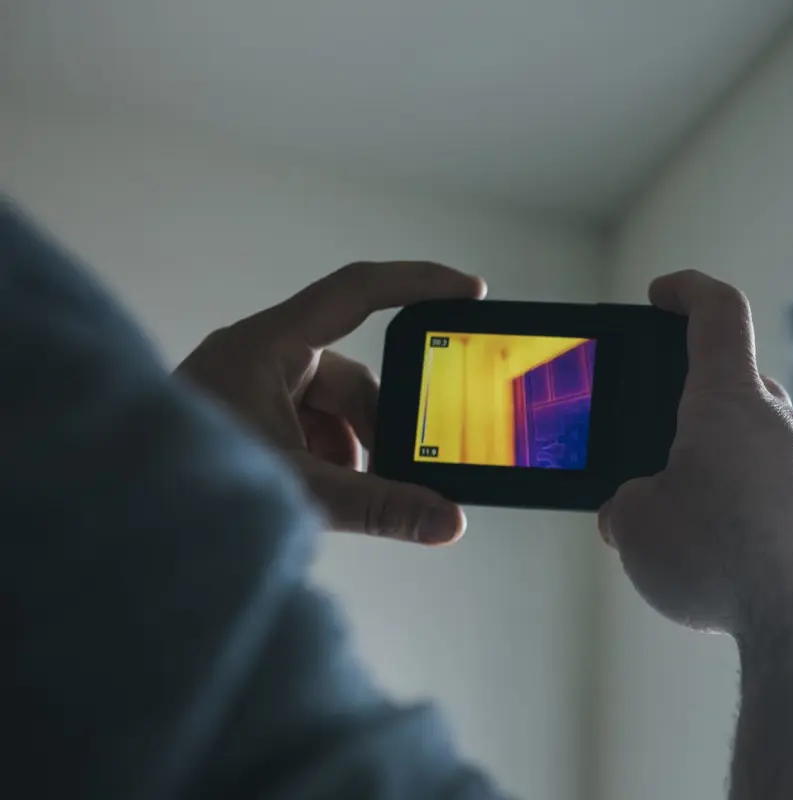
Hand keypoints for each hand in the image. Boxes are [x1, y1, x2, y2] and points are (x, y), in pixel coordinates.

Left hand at [177, 261, 485, 544]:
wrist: (106, 510)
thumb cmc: (180, 483)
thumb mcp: (298, 490)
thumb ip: (380, 506)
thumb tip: (448, 520)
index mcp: (266, 347)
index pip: (358, 293)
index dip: (419, 284)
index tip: (470, 293)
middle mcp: (257, 359)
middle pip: (351, 377)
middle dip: (379, 429)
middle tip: (404, 470)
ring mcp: (246, 391)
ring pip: (330, 412)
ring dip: (350, 456)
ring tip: (342, 500)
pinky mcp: (240, 422)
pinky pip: (304, 431)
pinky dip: (323, 465)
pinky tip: (317, 502)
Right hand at [599, 271, 792, 636]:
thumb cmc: (721, 558)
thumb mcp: (636, 526)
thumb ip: (625, 504)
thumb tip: (634, 512)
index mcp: (728, 398)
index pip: (716, 312)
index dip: (686, 291)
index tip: (661, 295)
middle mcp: (777, 421)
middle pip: (733, 383)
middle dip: (688, 401)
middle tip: (649, 435)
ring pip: (753, 441)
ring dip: (715, 460)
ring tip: (674, 512)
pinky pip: (773, 488)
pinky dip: (741, 502)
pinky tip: (716, 552)